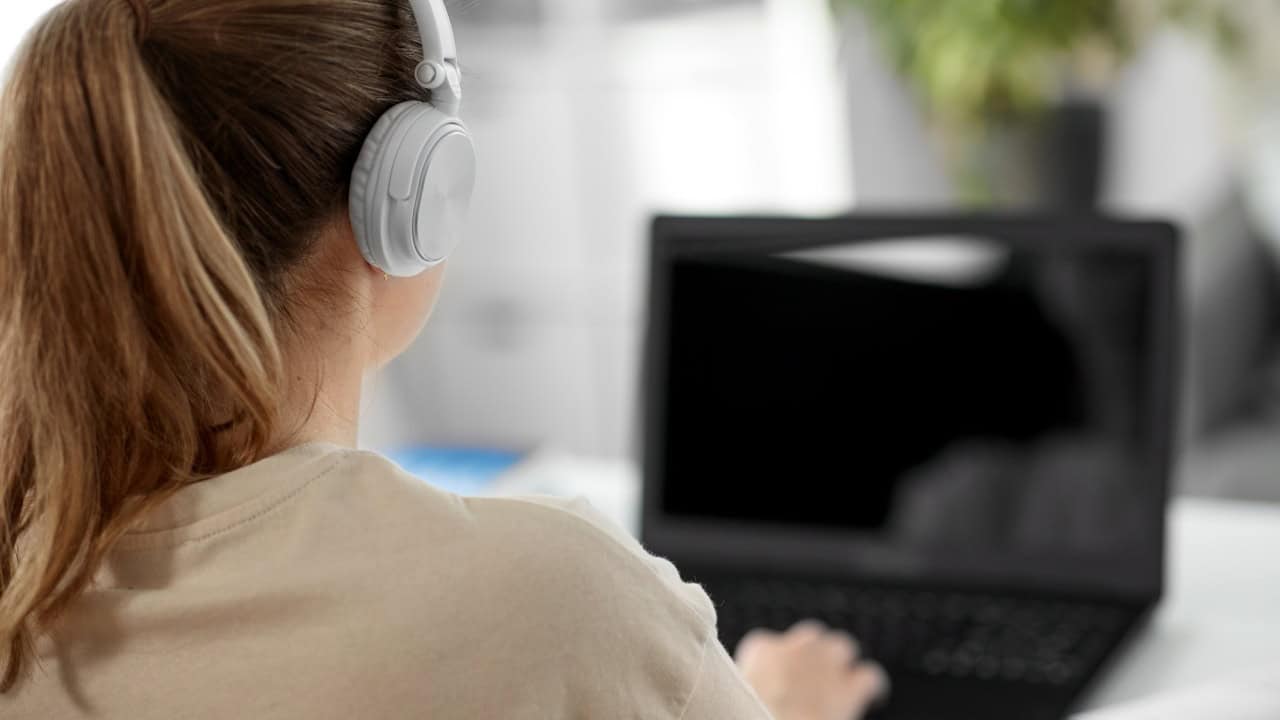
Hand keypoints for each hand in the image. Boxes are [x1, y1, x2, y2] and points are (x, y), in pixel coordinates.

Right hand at [735, 621, 888, 719]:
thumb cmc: (750, 717)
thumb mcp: (739, 695)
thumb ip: (754, 684)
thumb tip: (763, 693)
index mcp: (761, 648)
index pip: (769, 644)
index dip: (779, 663)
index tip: (780, 680)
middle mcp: (796, 647)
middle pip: (811, 636)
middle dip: (814, 655)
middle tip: (812, 680)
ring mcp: (826, 662)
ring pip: (842, 646)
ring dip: (841, 663)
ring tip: (840, 684)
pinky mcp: (850, 686)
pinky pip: (869, 675)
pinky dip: (870, 686)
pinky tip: (871, 696)